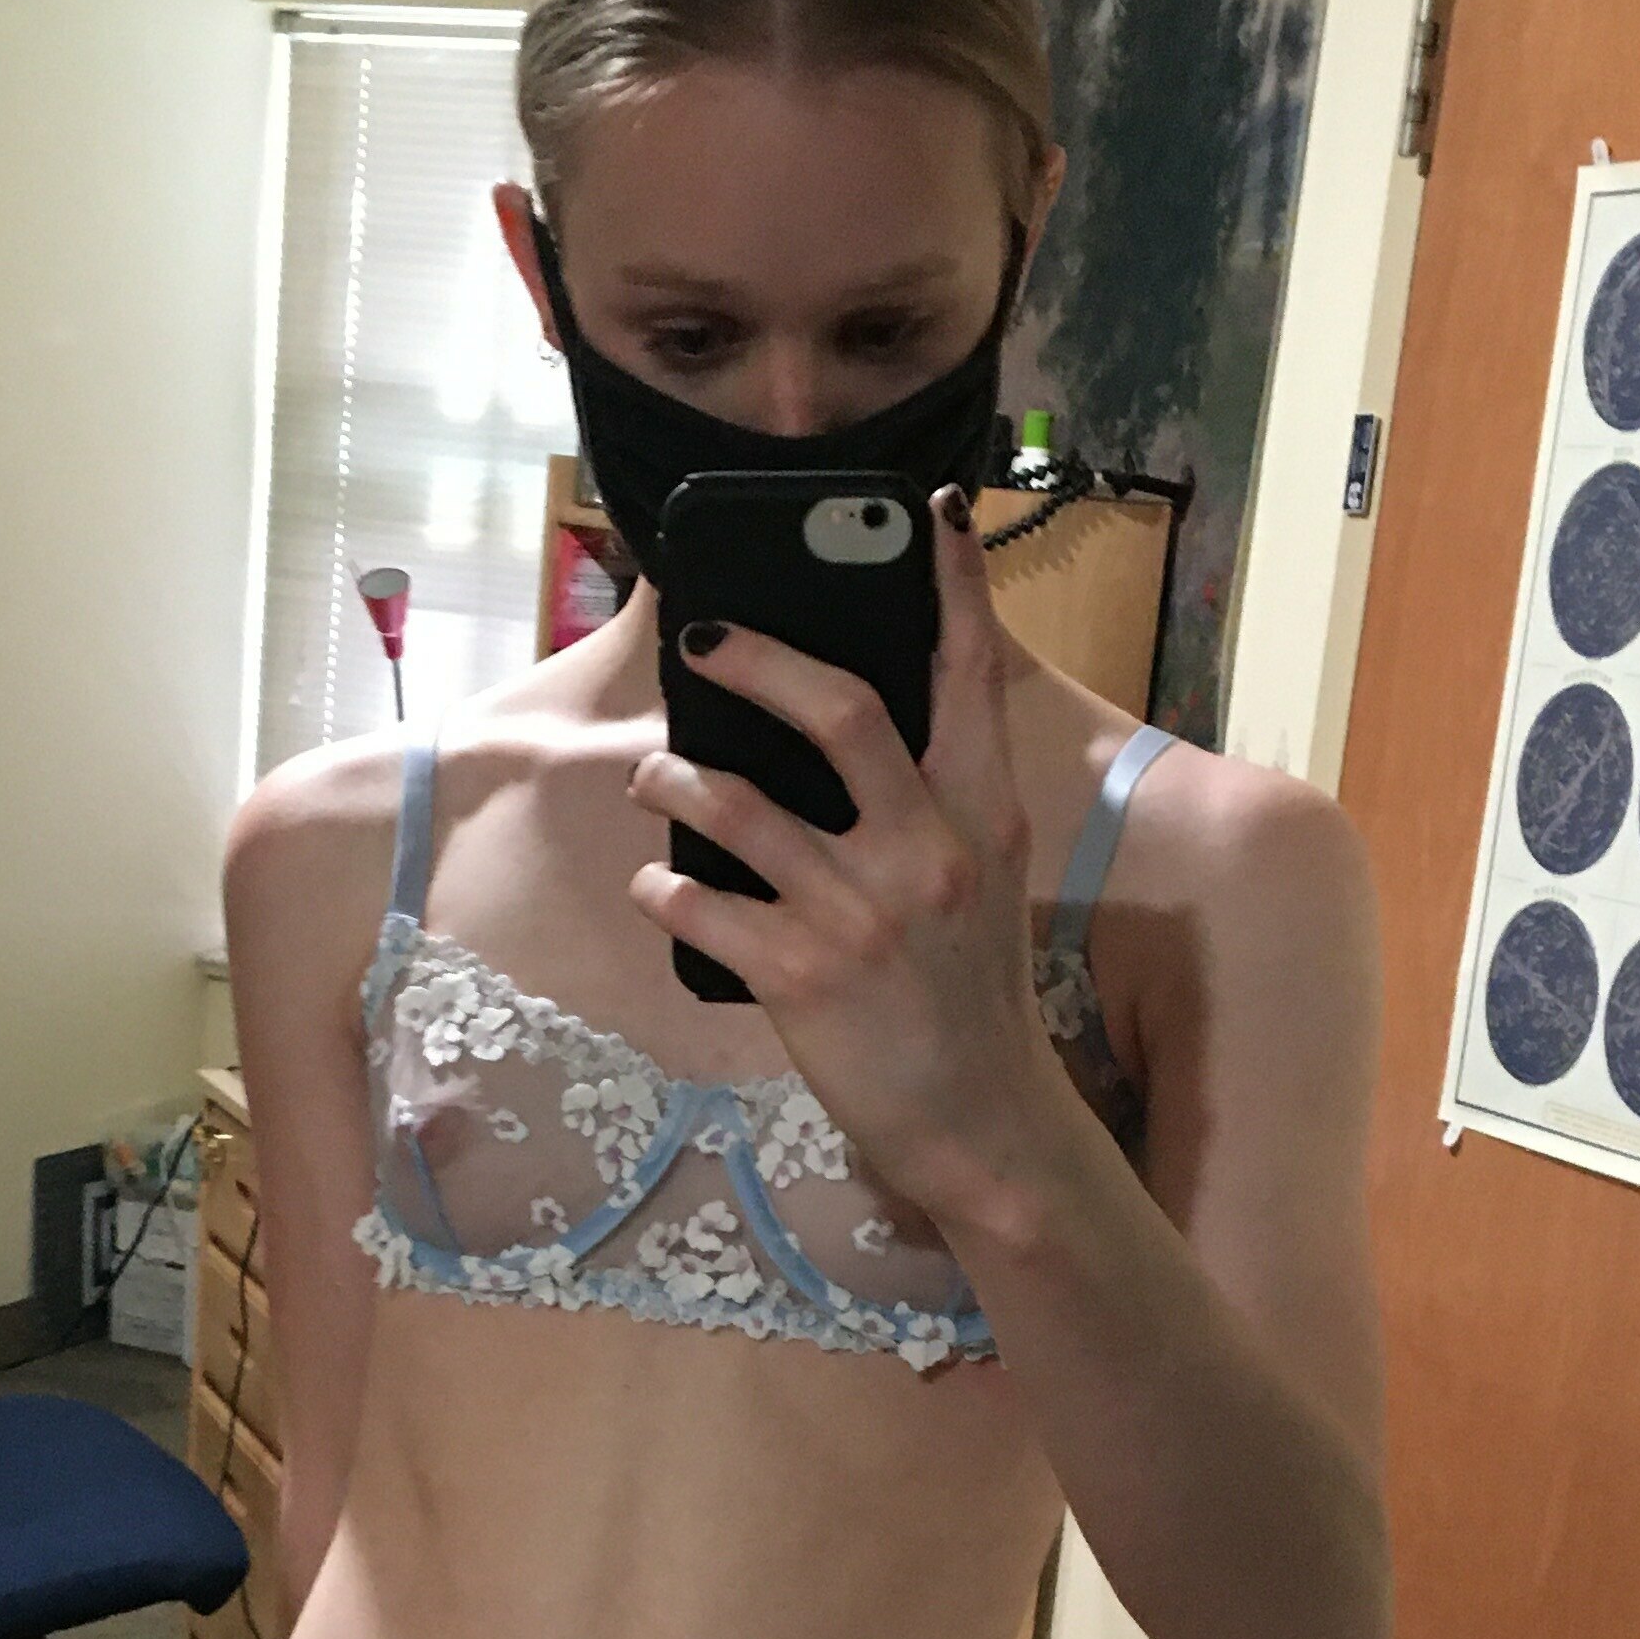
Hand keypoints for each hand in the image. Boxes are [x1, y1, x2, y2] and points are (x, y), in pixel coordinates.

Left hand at [625, 486, 1070, 1231]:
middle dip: (759, 659)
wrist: (984, 1125)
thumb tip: (837, 721)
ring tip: (655, 780)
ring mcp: (864, 916)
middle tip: (705, 635)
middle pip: (841, 709)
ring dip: (675, 783)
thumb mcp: (981, 884)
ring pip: (738, 806)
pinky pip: (698, 904)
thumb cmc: (968, 995)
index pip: (969, 677)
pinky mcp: (802, 978)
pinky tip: (655, 889)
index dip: (953, 588)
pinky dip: (660, 891)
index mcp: (983, 818)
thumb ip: (933, 803)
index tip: (933, 513)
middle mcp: (930, 853)